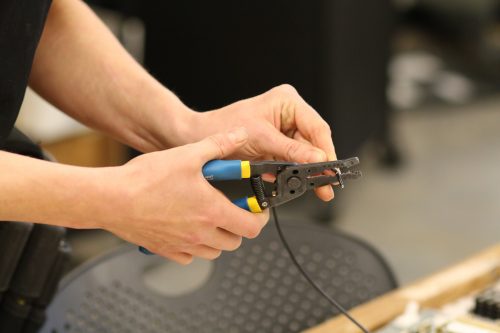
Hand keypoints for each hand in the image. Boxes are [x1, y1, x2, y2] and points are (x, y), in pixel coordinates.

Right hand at [99, 128, 268, 263]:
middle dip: (238, 226)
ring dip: (218, 238)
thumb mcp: (188, 154)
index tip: (255, 208)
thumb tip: (239, 135)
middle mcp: (200, 233)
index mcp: (212, 211)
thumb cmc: (145, 180)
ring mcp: (183, 245)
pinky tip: (186, 227)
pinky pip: (190, 256)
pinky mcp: (165, 250)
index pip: (251, 226)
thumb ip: (219, 145)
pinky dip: (194, 246)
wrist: (110, 199)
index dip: (258, 217)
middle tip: (231, 209)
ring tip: (209, 217)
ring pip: (214, 251)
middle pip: (235, 242)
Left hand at [191, 84, 336, 200]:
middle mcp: (289, 114)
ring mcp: (283, 131)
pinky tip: (294, 182)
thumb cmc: (224, 127)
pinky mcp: (276, 146)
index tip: (331, 168)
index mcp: (287, 101)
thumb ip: (291, 151)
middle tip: (326, 184)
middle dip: (318, 165)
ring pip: (304, 155)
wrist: (200, 137)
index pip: (316, 126)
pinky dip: (292, 173)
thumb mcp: (261, 139)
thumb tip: (318, 159)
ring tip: (314, 188)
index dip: (326, 149)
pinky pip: (291, 161)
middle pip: (313, 142)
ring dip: (306, 172)